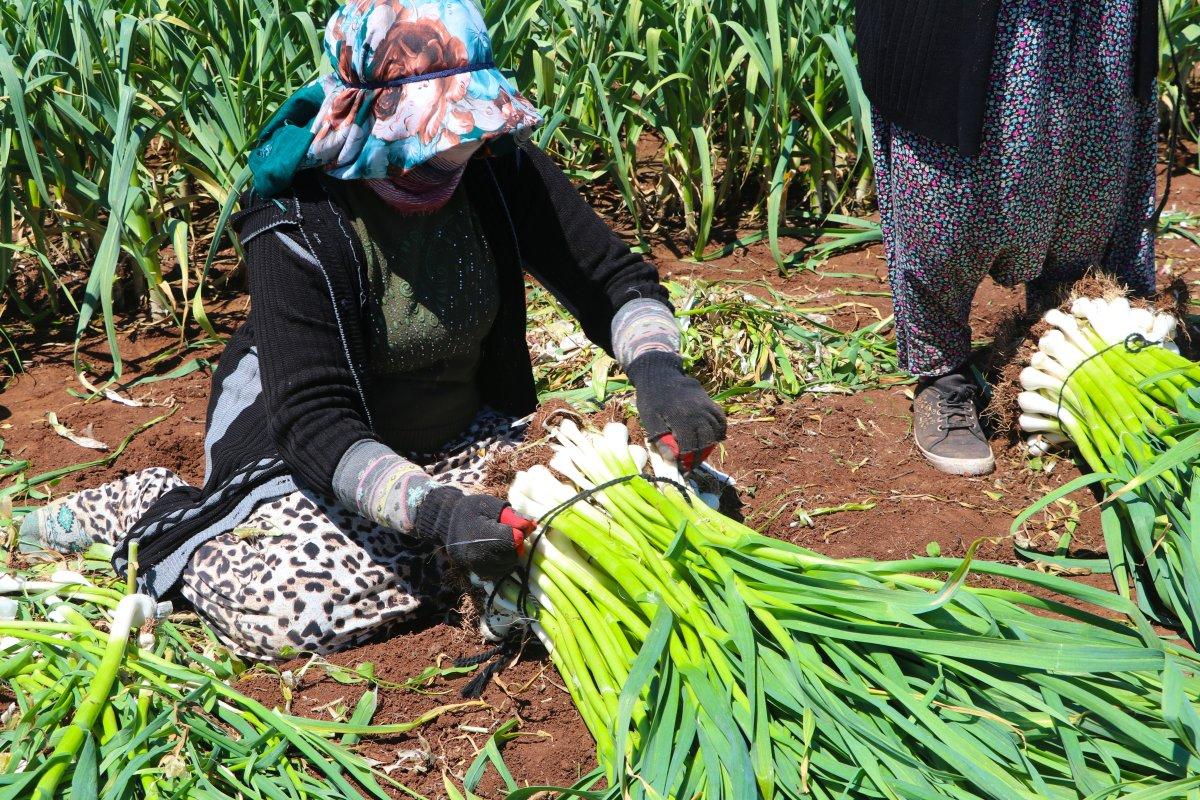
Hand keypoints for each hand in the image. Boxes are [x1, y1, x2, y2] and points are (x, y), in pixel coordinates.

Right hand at [415, 486, 526, 580]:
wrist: (448, 522)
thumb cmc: (471, 510)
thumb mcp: (490, 505)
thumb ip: (511, 515)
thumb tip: (531, 526)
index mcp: (482, 535)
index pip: (513, 540)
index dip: (519, 532)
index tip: (515, 525)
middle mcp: (478, 555)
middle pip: (513, 555)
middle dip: (516, 544)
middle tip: (508, 533)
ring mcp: (477, 566)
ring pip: (508, 566)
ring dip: (511, 554)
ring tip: (502, 541)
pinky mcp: (478, 573)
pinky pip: (500, 572)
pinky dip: (503, 563)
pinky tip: (498, 551)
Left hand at [626, 352, 725, 471]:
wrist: (660, 374)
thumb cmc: (651, 398)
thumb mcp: (650, 419)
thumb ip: (661, 439)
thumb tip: (672, 459)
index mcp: (681, 418)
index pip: (690, 446)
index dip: (687, 460)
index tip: (683, 468)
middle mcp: (697, 412)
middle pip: (705, 441)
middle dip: (700, 456)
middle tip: (691, 464)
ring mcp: (706, 406)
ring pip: (715, 431)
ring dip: (710, 445)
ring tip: (700, 452)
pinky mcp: (709, 401)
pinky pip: (721, 418)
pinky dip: (720, 430)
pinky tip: (714, 438)